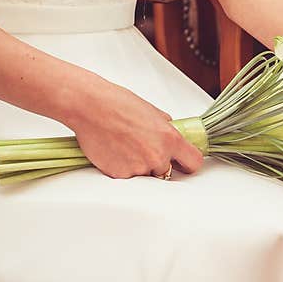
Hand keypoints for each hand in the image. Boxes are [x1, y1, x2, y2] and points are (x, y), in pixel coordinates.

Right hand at [65, 77, 202, 178]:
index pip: (193, 162)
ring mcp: (138, 168)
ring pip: (146, 176)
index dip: (188, 163)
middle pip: (167, 171)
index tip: (183, 163)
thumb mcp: (152, 112)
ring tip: (125, 146)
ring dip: (139, 166)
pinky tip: (115, 151)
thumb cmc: (117, 104)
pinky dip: (122, 168)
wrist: (89, 107)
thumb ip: (166, 128)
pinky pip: (127, 177)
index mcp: (170, 139)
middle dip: (158, 162)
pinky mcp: (120, 175)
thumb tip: (170, 134)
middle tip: (141, 147)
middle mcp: (157, 156)